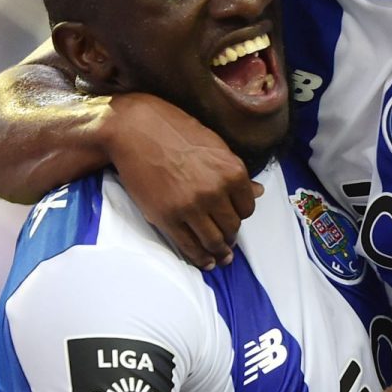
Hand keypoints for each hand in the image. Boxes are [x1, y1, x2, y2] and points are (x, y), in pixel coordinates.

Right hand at [105, 93, 261, 268]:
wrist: (133, 130)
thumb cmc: (172, 130)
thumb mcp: (212, 145)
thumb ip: (234, 172)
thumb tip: (258, 191)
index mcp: (231, 171)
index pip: (247, 207)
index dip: (240, 215)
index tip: (234, 218)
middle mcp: (215, 191)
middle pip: (232, 227)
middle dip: (230, 235)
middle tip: (227, 241)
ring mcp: (191, 207)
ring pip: (214, 240)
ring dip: (219, 252)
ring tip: (220, 257)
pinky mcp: (168, 217)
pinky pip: (190, 246)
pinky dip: (200, 258)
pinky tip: (206, 261)